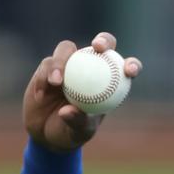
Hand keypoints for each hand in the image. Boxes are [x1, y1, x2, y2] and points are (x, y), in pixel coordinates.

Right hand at [22, 32, 141, 151]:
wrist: (45, 133)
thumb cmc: (70, 133)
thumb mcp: (79, 132)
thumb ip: (78, 122)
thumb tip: (69, 110)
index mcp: (108, 83)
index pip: (124, 68)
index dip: (132, 65)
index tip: (129, 71)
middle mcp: (91, 68)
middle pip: (101, 45)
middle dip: (104, 40)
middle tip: (98, 47)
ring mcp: (69, 64)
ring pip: (68, 49)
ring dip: (62, 62)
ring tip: (57, 82)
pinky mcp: (47, 67)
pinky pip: (46, 65)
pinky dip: (43, 78)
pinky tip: (42, 93)